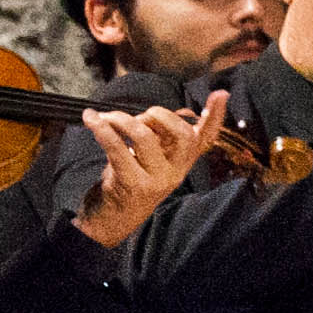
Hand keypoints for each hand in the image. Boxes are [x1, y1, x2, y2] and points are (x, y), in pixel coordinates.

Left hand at [67, 101, 218, 243]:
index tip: (221, 94)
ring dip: (121, 119)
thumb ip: (167, 138)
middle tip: (141, 115)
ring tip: (105, 117)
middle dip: (160, 115)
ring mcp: (156, 180)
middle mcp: (175, 172)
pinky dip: (102, 129)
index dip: (216, 117)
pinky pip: (117, 148)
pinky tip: (91, 120)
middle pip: (183, 135)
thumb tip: (185, 112)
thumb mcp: (154, 160)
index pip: (206, 139)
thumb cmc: (131, 180)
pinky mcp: (133, 184)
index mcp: (182, 163)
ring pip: (145, 137)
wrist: (111, 218)